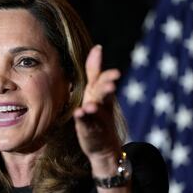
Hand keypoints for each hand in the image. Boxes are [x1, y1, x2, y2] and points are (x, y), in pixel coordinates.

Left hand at [73, 45, 120, 162]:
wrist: (103, 145)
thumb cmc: (97, 112)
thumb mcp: (96, 90)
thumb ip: (95, 71)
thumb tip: (98, 47)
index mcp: (103, 93)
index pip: (106, 81)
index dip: (109, 76)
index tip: (112, 68)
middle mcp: (102, 104)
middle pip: (104, 95)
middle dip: (107, 89)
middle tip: (112, 83)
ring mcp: (97, 118)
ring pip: (97, 111)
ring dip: (95, 107)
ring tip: (90, 106)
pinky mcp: (89, 130)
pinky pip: (87, 124)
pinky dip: (83, 119)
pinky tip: (79, 114)